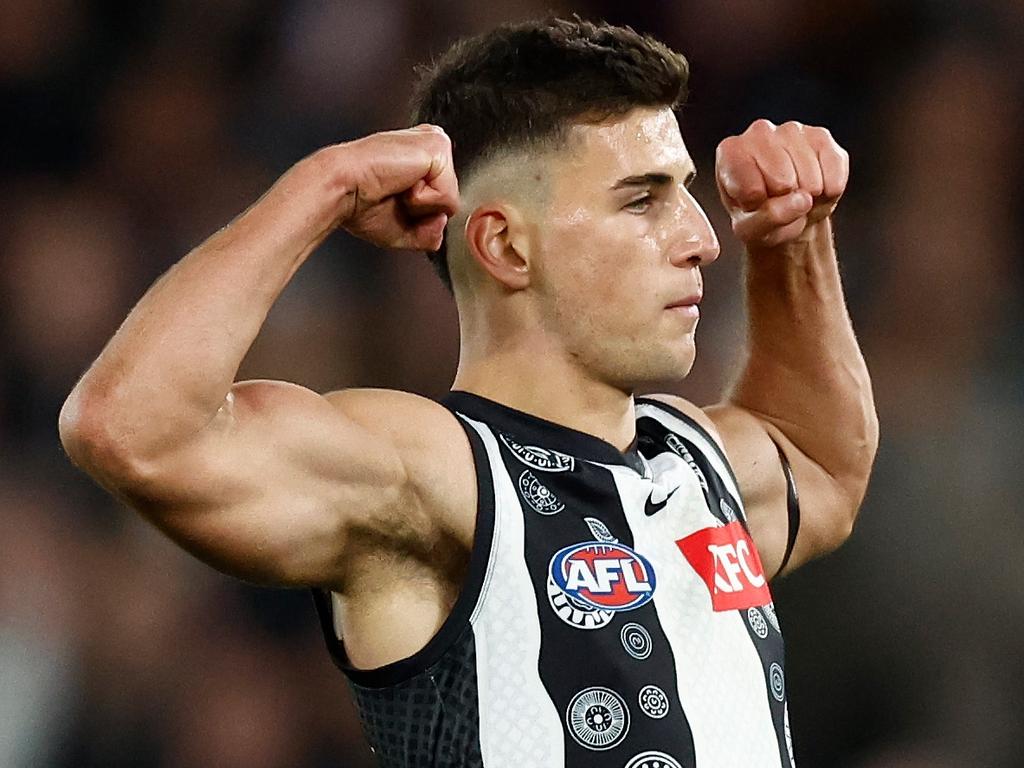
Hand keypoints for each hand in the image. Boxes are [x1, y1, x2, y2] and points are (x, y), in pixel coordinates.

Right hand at [317, 124, 458, 250]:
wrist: (343, 188)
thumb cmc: (360, 203)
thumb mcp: (401, 230)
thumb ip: (429, 234)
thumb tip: (442, 222)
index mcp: (421, 158)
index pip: (443, 200)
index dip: (421, 214)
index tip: (392, 200)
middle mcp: (430, 146)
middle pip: (449, 201)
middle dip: (422, 212)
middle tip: (393, 194)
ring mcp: (435, 144)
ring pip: (451, 200)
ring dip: (421, 206)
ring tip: (396, 187)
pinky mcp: (438, 147)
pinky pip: (447, 196)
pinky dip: (423, 200)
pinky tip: (401, 183)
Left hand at [715, 120, 848, 249]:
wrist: (789, 213)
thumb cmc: (760, 217)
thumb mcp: (751, 230)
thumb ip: (768, 218)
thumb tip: (802, 200)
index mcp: (730, 152)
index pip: (751, 189)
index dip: (758, 206)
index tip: (754, 203)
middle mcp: (758, 133)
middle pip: (782, 180)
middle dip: (785, 201)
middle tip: (779, 200)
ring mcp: (791, 130)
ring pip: (809, 177)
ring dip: (808, 197)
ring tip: (796, 196)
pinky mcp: (821, 136)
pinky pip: (832, 170)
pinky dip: (829, 190)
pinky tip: (816, 188)